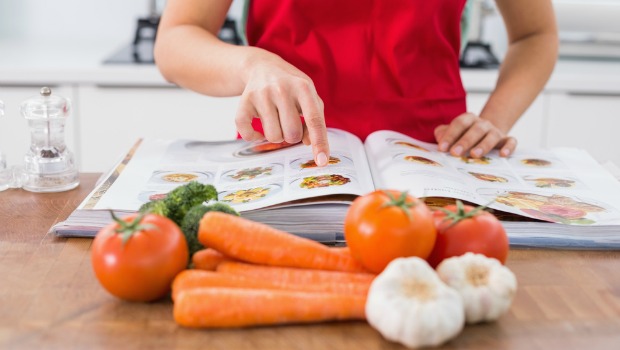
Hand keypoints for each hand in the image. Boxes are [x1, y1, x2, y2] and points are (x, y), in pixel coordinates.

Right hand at [235, 51, 329, 166]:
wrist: (262, 66)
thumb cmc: (291, 87)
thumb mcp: (309, 96)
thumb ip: (315, 119)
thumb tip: (309, 143)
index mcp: (303, 87)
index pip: (314, 120)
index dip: (319, 142)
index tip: (322, 161)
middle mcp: (281, 89)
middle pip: (292, 133)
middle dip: (292, 135)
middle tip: (289, 123)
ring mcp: (261, 94)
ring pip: (273, 136)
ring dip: (276, 135)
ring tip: (276, 120)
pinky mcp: (244, 101)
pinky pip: (247, 133)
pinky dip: (254, 137)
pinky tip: (258, 128)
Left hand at [434, 113, 516, 157]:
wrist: (486, 132)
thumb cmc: (465, 134)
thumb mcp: (454, 132)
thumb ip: (444, 133)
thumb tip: (439, 137)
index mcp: (468, 119)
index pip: (459, 124)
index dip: (450, 135)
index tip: (442, 148)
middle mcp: (482, 124)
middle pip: (475, 130)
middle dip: (464, 141)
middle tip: (455, 153)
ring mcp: (495, 131)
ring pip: (491, 136)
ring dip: (483, 145)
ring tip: (473, 155)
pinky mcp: (505, 140)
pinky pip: (510, 141)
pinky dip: (508, 147)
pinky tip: (503, 155)